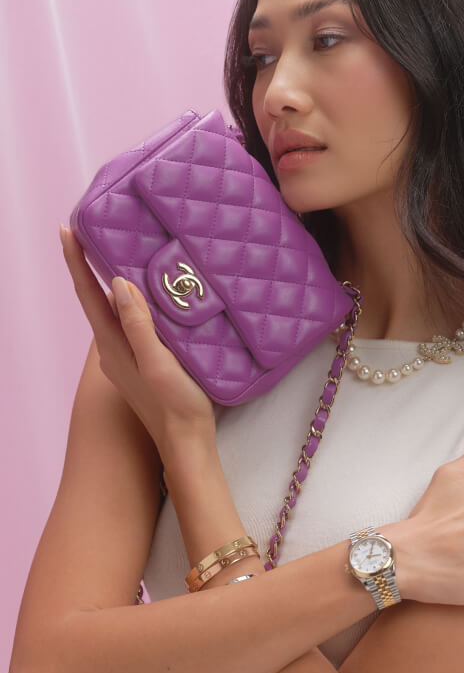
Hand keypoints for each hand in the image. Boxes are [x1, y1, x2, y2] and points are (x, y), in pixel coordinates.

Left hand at [59, 224, 216, 456]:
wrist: (187, 443)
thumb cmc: (175, 404)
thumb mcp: (157, 363)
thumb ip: (138, 325)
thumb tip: (117, 284)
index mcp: (113, 345)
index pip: (88, 294)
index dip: (76, 261)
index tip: (66, 229)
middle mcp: (114, 349)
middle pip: (96, 299)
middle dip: (90, 265)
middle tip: (94, 231)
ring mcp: (128, 357)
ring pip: (115, 310)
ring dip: (112, 281)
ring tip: (122, 252)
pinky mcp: (145, 362)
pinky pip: (133, 322)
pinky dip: (134, 300)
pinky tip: (151, 295)